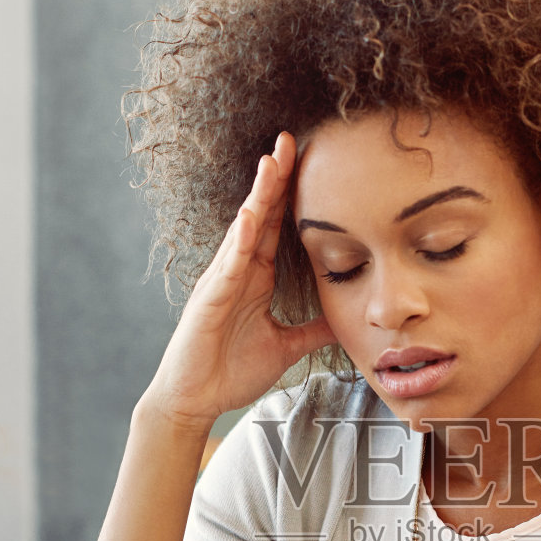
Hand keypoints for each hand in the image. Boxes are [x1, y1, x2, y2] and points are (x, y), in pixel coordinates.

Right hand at [144, 131, 337, 428]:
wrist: (196, 400)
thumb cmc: (231, 372)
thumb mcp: (287, 347)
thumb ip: (314, 330)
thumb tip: (344, 319)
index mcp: (257, 277)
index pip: (277, 226)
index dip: (290, 194)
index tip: (309, 160)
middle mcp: (239, 271)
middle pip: (261, 215)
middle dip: (275, 178)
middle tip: (291, 139)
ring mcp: (222, 282)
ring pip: (243, 231)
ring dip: (258, 197)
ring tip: (272, 163)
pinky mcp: (209, 301)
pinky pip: (227, 267)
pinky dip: (240, 242)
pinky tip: (251, 219)